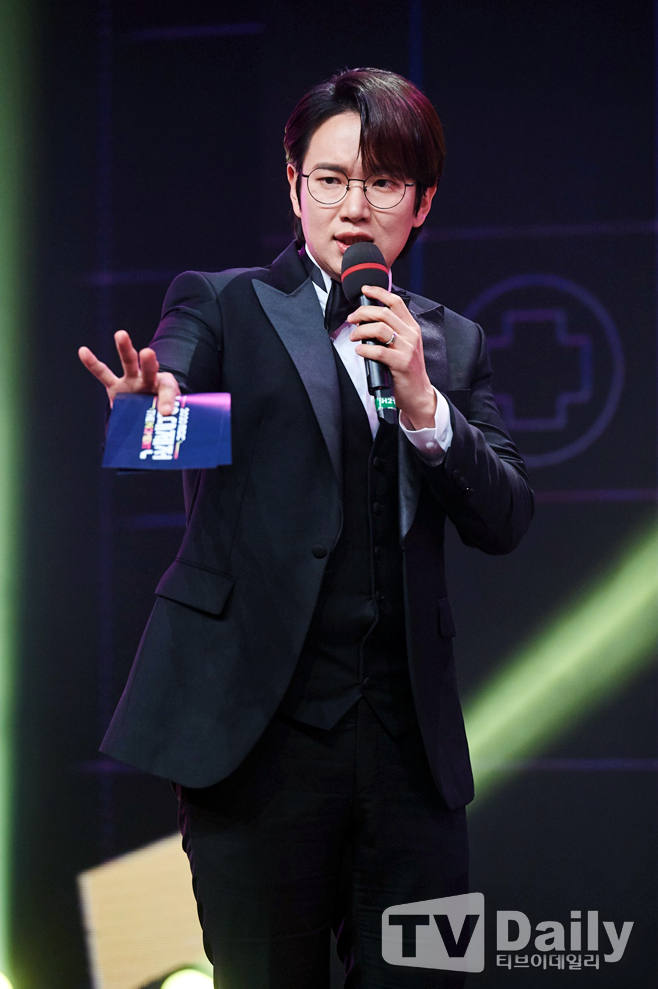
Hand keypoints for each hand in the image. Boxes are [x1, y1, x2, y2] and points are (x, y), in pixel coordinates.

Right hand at [78, 330, 180, 414]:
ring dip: (125, 349)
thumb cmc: (159, 410)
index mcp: (165, 387)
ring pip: (128, 363)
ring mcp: (131, 381)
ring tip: (121, 335)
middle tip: (148, 353)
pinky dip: (92, 364)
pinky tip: (83, 351)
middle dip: (148, 361)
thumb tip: (164, 416)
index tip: (166, 412)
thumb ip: (167, 412)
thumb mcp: (169, 414)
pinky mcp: (115, 387)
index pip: (168, 390)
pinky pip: (103, 374)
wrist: (149, 410)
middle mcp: (148, 379)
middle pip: (149, 369)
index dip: (167, 401)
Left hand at [347, 285, 436, 428]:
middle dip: (362, 313)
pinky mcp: (402, 363)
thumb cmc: (406, 370)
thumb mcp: (403, 345)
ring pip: (380, 329)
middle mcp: (411, 335)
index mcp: (412, 327)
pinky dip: (365, 349)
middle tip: (351, 319)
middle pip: (383, 313)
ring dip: (361, 330)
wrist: (418, 393)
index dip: (378, 292)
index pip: (395, 302)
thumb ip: (391, 331)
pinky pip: (379, 351)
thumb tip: (366, 320)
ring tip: (354, 336)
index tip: (364, 290)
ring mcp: (408, 349)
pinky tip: (360, 350)